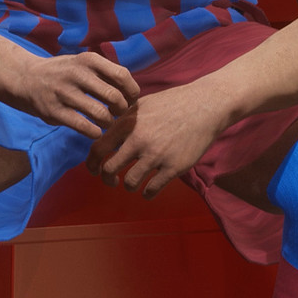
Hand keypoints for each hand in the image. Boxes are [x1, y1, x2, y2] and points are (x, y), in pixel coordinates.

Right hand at [14, 52, 139, 137]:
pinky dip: (95, 132)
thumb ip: (105, 73)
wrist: (25, 78)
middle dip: (121, 110)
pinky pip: (85, 127)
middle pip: (114, 97)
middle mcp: (77, 74)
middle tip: (118, 114)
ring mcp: (64, 93)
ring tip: (106, 123)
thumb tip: (133, 93)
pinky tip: (94, 131)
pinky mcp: (55, 112)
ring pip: (101, 114)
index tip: (130, 101)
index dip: (132, 92)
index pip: (122, 76)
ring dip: (109, 123)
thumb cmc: (62, 73)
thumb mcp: (82, 63)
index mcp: (88, 60)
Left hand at [85, 84, 229, 198]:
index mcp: (127, 123)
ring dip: (129, 186)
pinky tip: (149, 191)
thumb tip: (105, 133)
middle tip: (112, 181)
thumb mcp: (142, 104)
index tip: (94, 170)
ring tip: (133, 184)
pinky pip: (152, 189)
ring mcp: (156, 154)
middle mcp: (138, 139)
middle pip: (110, 169)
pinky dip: (147, 194)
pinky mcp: (174, 166)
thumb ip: (123, 120)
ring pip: (130, 183)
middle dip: (107, 179)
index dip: (91, 164)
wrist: (205, 105)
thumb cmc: (173, 103)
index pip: (98, 149)